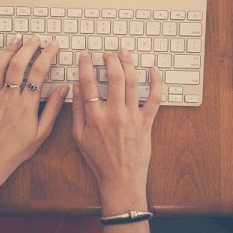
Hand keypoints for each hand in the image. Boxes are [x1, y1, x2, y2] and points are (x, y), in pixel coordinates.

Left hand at [0, 34, 68, 190]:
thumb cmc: (18, 149)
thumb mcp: (42, 132)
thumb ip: (54, 108)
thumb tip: (65, 88)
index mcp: (26, 104)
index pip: (39, 72)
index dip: (47, 55)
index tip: (53, 45)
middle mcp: (9, 97)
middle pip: (19, 64)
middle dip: (29, 47)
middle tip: (36, 38)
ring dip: (9, 50)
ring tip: (17, 39)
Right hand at [72, 49, 161, 196]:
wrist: (121, 178)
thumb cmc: (99, 160)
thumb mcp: (79, 137)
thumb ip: (77, 110)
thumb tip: (75, 87)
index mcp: (95, 117)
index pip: (88, 83)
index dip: (86, 65)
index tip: (86, 55)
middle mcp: (114, 113)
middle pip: (113, 77)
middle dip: (110, 59)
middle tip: (108, 53)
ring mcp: (132, 116)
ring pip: (132, 82)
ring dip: (128, 63)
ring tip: (124, 53)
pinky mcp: (146, 122)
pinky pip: (154, 98)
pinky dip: (156, 82)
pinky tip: (153, 70)